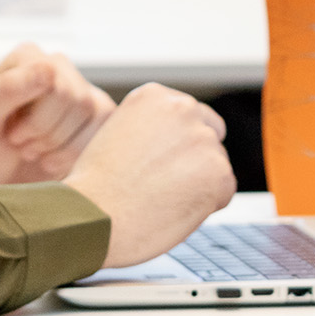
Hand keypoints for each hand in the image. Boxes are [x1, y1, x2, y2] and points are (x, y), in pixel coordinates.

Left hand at [0, 44, 117, 187]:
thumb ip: (8, 89)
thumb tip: (48, 68)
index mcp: (26, 58)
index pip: (54, 79)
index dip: (37, 117)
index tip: (12, 135)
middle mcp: (56, 67)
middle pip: (76, 97)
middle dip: (48, 134)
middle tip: (22, 145)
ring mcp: (77, 90)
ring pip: (94, 113)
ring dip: (61, 146)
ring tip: (33, 152)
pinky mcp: (92, 117)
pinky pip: (105, 129)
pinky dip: (76, 154)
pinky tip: (51, 160)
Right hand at [63, 84, 235, 267]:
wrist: (91, 219)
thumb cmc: (96, 188)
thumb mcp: (118, 135)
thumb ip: (153, 130)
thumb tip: (178, 145)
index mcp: (155, 96)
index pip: (190, 117)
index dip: (177, 146)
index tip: (159, 162)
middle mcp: (183, 108)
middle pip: (209, 137)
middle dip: (193, 161)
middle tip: (161, 185)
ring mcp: (203, 139)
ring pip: (216, 166)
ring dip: (198, 184)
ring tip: (160, 199)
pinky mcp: (218, 172)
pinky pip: (224, 192)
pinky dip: (206, 207)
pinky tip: (173, 210)